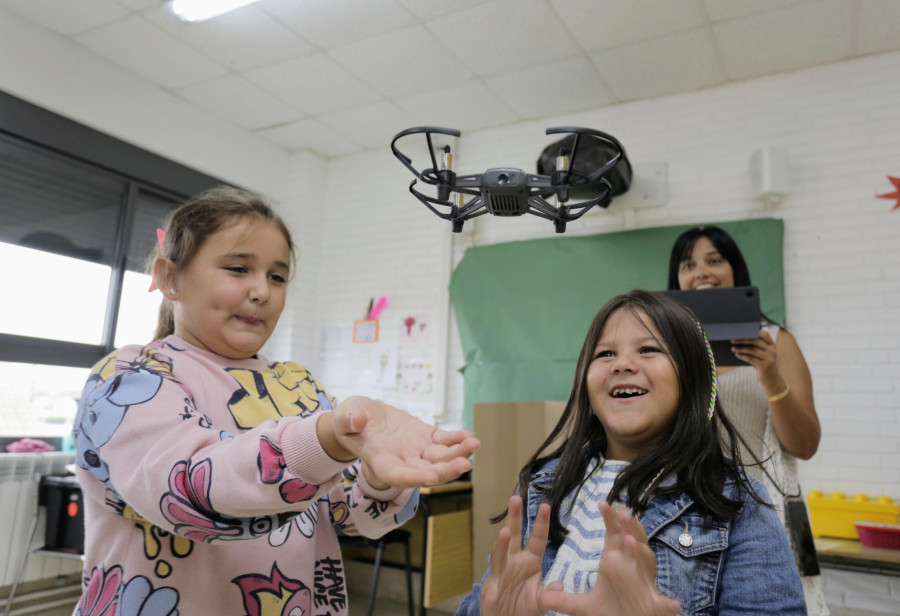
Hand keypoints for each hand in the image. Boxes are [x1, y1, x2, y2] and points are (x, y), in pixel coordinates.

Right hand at [330, 396, 479, 487]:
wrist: (362, 417)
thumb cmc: (350, 420)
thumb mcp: (344, 418)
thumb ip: (348, 420)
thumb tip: (357, 421)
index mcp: (380, 460)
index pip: (398, 475)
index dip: (414, 478)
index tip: (430, 479)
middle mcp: (402, 460)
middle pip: (426, 472)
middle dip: (446, 471)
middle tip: (465, 465)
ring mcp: (416, 450)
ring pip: (439, 458)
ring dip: (458, 454)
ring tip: (474, 445)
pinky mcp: (425, 437)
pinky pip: (443, 441)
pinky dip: (456, 439)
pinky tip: (469, 436)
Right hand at [481, 495, 547, 615]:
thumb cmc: (523, 607)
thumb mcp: (543, 600)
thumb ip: (551, 592)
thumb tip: (559, 584)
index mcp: (530, 561)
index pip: (537, 539)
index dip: (541, 524)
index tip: (546, 505)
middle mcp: (514, 562)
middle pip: (514, 537)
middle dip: (515, 518)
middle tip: (516, 498)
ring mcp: (501, 575)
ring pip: (500, 556)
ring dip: (501, 545)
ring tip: (504, 533)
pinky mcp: (491, 592)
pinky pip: (492, 593)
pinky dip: (492, 593)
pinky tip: (494, 594)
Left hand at [539, 502, 680, 615]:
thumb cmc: (610, 612)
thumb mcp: (584, 606)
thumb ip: (566, 600)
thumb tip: (545, 597)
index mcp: (616, 562)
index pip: (615, 535)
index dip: (611, 519)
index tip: (603, 503)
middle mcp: (632, 568)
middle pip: (634, 542)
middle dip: (630, 528)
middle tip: (622, 513)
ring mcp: (644, 584)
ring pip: (648, 563)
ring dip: (640, 552)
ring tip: (629, 541)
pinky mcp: (653, 607)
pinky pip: (663, 605)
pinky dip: (667, 605)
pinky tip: (672, 606)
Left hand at [730, 330, 781, 385]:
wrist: (772, 380)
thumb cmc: (764, 365)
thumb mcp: (764, 354)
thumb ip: (757, 347)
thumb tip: (740, 339)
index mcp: (772, 345)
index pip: (764, 334)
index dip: (754, 331)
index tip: (742, 332)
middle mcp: (772, 350)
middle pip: (756, 341)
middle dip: (742, 339)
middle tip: (732, 340)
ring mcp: (769, 358)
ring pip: (752, 350)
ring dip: (741, 349)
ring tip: (733, 348)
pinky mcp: (765, 366)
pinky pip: (751, 359)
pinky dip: (742, 356)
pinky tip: (737, 355)